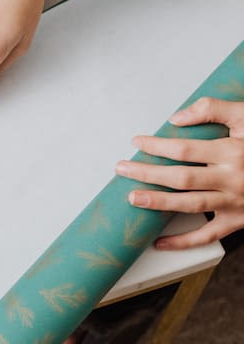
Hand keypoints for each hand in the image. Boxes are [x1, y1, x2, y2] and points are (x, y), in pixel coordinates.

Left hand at [118, 97, 243, 249]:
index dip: (157, 146)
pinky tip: (159, 242)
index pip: (184, 150)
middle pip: (181, 178)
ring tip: (133, 198)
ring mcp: (236, 203)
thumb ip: (213, 109)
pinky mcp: (239, 221)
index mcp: (232, 152)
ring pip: (190, 205)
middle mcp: (232, 180)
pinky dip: (183, 241)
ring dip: (158, 202)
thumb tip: (176, 118)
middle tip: (120, 168)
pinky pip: (209, 235)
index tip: (137, 142)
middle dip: (147, 173)